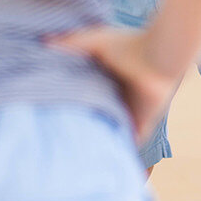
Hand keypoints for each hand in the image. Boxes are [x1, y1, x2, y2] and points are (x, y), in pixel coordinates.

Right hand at [46, 27, 178, 143]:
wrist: (157, 57)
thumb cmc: (128, 45)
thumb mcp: (93, 41)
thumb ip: (70, 43)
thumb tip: (42, 42)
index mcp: (108, 77)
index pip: (88, 92)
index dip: (74, 99)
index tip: (53, 107)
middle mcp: (119, 96)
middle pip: (99, 112)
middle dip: (85, 120)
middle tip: (60, 134)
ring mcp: (130, 111)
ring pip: (111, 129)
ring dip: (100, 136)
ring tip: (76, 152)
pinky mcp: (141, 124)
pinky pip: (128, 142)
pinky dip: (119, 148)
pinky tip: (102, 159)